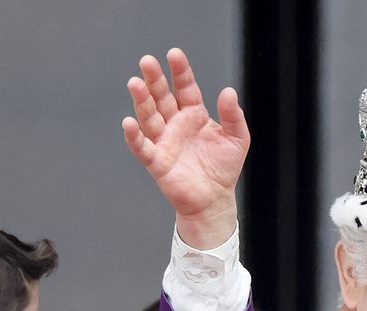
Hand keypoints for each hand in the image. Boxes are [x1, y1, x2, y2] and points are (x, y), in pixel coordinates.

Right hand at [123, 48, 249, 249]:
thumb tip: (228, 91)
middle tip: (146, 61)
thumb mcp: (237, 138)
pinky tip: (129, 123)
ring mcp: (164, 142)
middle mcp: (175, 124)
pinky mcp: (157, 162)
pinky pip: (143, 147)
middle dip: (154, 79)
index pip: (185, 87)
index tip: (174, 54)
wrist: (215, 200)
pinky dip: (134, 136)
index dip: (180, 71)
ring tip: (135, 83)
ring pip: (149, 117)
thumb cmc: (224, 168)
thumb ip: (233, 114)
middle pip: (162, 97)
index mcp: (194, 114)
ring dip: (141, 101)